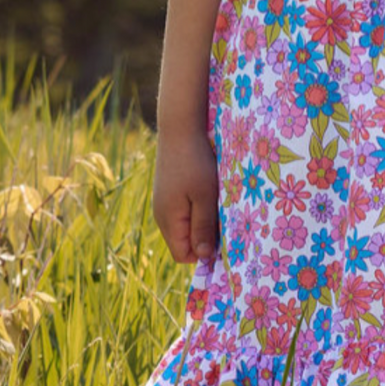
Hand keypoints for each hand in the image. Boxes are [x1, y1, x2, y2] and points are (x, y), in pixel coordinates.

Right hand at [152, 129, 220, 263]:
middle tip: (223, 217)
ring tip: (216, 202)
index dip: (203, 253)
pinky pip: (184, 211)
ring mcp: (163, 203)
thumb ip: (203, 227)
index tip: (222, 236)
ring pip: (185, 226)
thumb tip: (203, 257)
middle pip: (184, 242)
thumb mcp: (205, 196)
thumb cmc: (196, 162)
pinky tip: (207, 191)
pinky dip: (197, 208)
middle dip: (204, 236)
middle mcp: (162, 215)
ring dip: (202, 221)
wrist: (180, 128)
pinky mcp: (168, 192)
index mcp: (168, 220)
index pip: (183, 255)